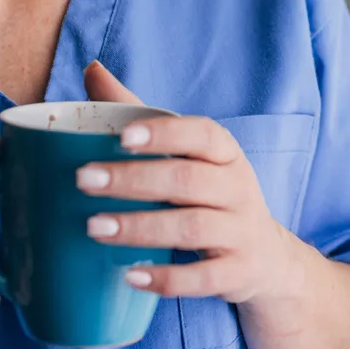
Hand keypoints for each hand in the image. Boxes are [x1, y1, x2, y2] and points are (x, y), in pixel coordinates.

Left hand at [78, 62, 304, 304]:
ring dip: (142, 227)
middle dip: (135, 179)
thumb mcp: (186, 155)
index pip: (201, 134)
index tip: (122, 136)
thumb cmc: (210, 195)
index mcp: (225, 153)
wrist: (265, 257)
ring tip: (95, 227)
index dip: (164, 134)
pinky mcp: (237, 273)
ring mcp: (241, 232)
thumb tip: (92, 70)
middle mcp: (238, 188)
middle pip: (188, 180)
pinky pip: (204, 278)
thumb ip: (139, 114)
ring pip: (193, 227)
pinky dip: (168, 278)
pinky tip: (130, 276)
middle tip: (84, 180)